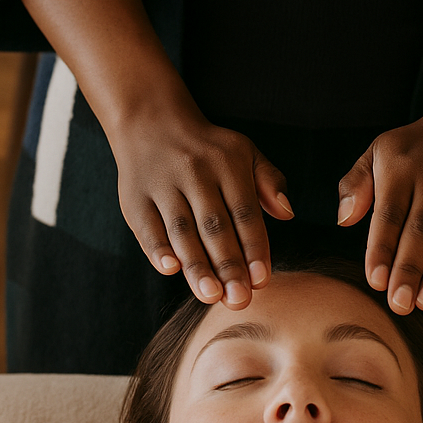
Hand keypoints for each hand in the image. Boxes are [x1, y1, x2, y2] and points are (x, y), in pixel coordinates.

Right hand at [108, 105, 293, 308]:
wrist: (151, 122)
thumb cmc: (208, 148)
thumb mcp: (244, 152)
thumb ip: (269, 181)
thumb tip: (287, 213)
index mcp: (227, 164)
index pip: (244, 212)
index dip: (253, 247)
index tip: (261, 280)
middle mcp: (195, 173)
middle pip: (214, 225)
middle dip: (228, 265)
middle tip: (239, 300)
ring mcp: (162, 184)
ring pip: (182, 230)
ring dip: (196, 265)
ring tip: (211, 295)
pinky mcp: (135, 197)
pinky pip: (147, 225)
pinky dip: (157, 248)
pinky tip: (170, 270)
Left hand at [337, 104, 422, 314]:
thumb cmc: (415, 148)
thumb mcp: (379, 152)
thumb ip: (356, 185)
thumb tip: (344, 221)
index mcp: (400, 168)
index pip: (389, 215)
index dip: (382, 249)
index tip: (376, 281)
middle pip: (420, 231)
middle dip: (409, 269)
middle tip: (399, 304)